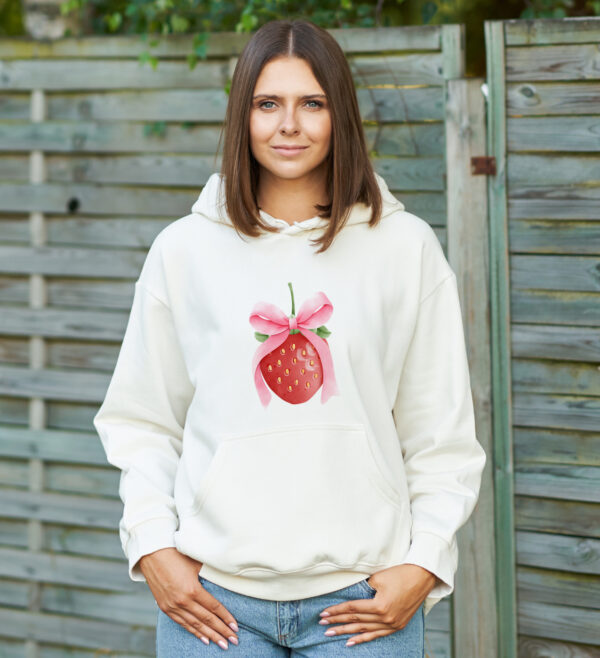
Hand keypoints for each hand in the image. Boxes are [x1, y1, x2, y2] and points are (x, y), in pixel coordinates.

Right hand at [139, 547, 238, 649]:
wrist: (152, 554)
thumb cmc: (177, 554)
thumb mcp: (197, 563)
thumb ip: (210, 575)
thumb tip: (225, 579)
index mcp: (192, 589)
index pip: (214, 608)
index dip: (226, 618)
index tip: (235, 627)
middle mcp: (183, 601)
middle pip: (206, 620)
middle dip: (221, 632)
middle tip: (233, 641)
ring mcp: (173, 606)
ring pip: (195, 625)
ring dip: (210, 635)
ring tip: (222, 644)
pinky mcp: (166, 608)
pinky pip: (183, 623)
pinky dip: (194, 632)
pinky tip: (204, 639)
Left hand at [318, 564, 437, 646]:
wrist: (422, 577)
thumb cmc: (400, 573)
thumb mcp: (378, 578)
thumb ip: (364, 589)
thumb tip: (351, 594)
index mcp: (379, 606)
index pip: (352, 609)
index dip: (336, 611)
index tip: (324, 613)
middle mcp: (386, 618)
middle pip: (356, 621)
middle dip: (338, 622)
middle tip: (323, 625)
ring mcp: (392, 624)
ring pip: (365, 630)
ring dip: (347, 632)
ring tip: (332, 634)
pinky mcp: (397, 625)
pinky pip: (377, 635)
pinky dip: (364, 638)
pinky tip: (351, 642)